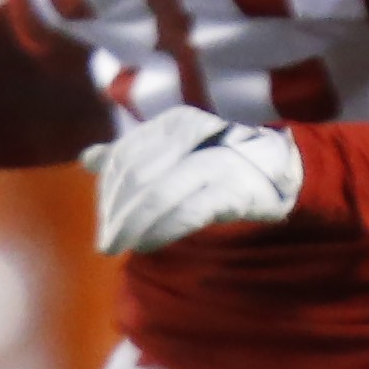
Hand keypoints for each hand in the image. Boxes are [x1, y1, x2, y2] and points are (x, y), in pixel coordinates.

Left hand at [83, 111, 300, 253]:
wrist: (281, 170)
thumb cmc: (223, 162)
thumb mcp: (176, 151)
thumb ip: (133, 154)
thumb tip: (87, 158)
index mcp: (173, 123)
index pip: (125, 157)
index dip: (108, 192)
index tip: (104, 221)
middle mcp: (192, 135)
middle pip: (137, 177)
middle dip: (117, 213)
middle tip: (107, 243)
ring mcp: (214, 160)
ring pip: (158, 195)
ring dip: (135, 225)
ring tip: (124, 246)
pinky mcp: (233, 189)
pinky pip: (187, 212)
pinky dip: (163, 230)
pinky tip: (151, 243)